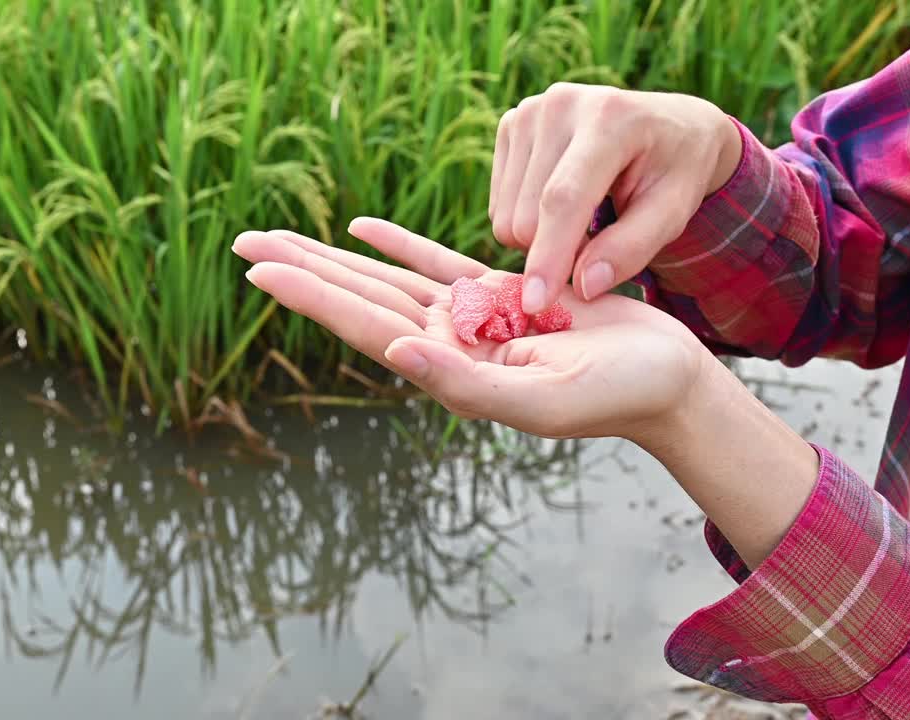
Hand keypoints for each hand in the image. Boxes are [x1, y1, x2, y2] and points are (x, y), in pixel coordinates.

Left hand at [231, 217, 708, 443]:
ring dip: (334, 256)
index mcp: (447, 372)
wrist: (665, 382)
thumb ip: (465, 383)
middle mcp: (446, 345)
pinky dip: (397, 244)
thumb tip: (394, 352)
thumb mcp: (539, 400)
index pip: (363, 326)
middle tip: (244, 243)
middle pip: (359, 297)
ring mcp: (469, 318)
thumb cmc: (613, 398)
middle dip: (302, 269)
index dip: (311, 296)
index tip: (259, 270)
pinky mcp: (499, 293)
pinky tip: (361, 228)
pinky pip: (435, 263)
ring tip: (281, 236)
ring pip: (386, 278)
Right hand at [489, 83, 741, 311]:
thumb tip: (583, 287)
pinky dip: (527, 219)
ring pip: (505, 216)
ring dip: (539, 238)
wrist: (667, 124)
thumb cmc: (674, 172)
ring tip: (583, 221)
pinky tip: (560, 202)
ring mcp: (529, 111)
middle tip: (596, 245)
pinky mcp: (510, 124)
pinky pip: (498, 205)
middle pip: (526, 215)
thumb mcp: (673, 214)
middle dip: (555, 251)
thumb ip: (631, 250)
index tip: (535, 304)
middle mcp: (560, 105)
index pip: (564, 198)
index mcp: (611, 118)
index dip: (549, 255)